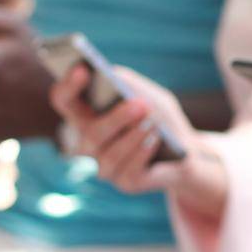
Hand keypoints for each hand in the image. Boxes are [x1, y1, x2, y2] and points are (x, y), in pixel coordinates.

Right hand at [48, 63, 226, 215]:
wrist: (188, 152)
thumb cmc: (161, 118)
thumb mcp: (150, 95)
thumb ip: (130, 84)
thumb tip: (113, 75)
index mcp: (87, 116)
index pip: (64, 100)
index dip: (68, 85)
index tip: (82, 69)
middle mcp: (89, 144)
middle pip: (89, 133)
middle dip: (115, 119)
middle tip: (139, 104)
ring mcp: (105, 167)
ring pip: (108, 155)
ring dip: (133, 136)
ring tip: (153, 122)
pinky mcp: (126, 183)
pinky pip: (129, 171)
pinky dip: (143, 153)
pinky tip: (155, 140)